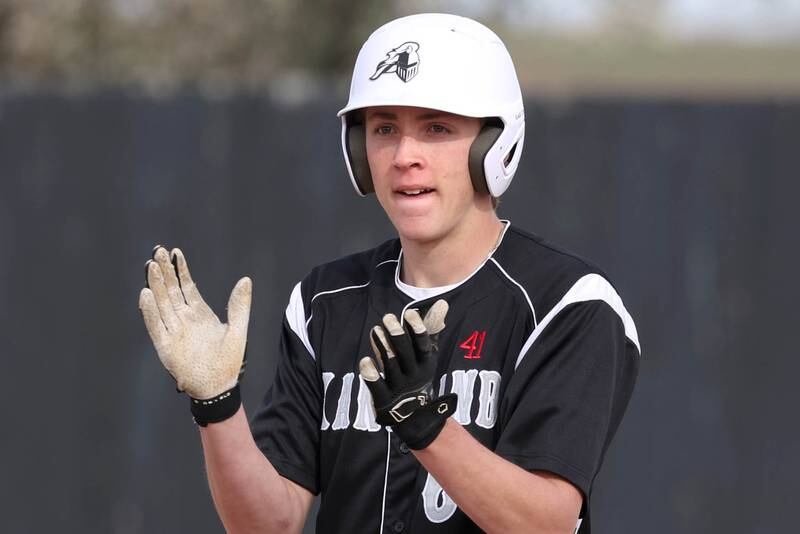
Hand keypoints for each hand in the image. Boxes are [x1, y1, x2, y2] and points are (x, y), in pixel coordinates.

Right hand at [139, 245, 250, 424]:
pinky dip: (150, 311)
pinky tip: (146, 294)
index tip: (175, 252)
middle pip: (171, 290)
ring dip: (156, 285)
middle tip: (158, 251)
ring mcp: (173, 331)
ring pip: (162, 303)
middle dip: (164, 271)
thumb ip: (240, 305)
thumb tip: (245, 280)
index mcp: (200, 313)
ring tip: (150, 266)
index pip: (187, 286)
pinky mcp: (165, 346)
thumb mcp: (238, 329)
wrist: (218, 387)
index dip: (181, 269)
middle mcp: (184, 319)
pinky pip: (155, 325)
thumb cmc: (229, 361)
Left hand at [359, 300, 456, 449]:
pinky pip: (378, 388)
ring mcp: (398, 388)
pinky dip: (372, 376)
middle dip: (397, 336)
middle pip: (405, 354)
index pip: (423, 346)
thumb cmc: (417, 375)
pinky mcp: (384, 401)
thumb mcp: (426, 354)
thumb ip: (431, 329)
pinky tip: (365, 361)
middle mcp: (413, 375)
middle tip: (388, 317)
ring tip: (375, 330)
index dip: (417, 330)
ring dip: (383, 348)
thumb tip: (442, 303)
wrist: (415, 417)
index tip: (410, 313)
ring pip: (391, 366)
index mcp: (425, 363)